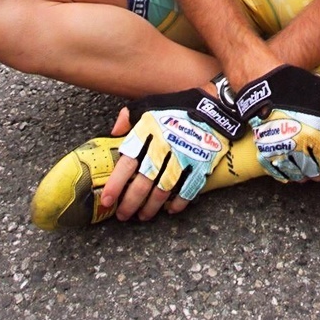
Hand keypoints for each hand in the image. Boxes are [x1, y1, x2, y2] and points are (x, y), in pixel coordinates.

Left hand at [102, 87, 242, 219]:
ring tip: (143, 216)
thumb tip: (114, 132)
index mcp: (148, 132)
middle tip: (122, 215)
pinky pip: (188, 189)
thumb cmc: (178, 105)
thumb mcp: (150, 103)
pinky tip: (171, 210)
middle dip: (130, 202)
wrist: (213, 105)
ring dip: (151, 207)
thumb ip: (129, 116)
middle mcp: (163, 147)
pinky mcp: (200, 164)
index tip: (107, 200)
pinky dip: (179, 202)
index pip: (127, 163)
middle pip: (143, 182)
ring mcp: (182, 157)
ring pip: (162, 190)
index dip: (116, 184)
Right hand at [235, 65, 319, 183]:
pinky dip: (292, 173)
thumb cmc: (296, 88)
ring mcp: (279, 153)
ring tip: (318, 167)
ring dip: (310, 173)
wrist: (262, 85)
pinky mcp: (266, 152)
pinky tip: (299, 167)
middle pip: (315, 172)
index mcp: (313, 136)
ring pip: (298, 174)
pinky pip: (281, 172)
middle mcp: (295, 149)